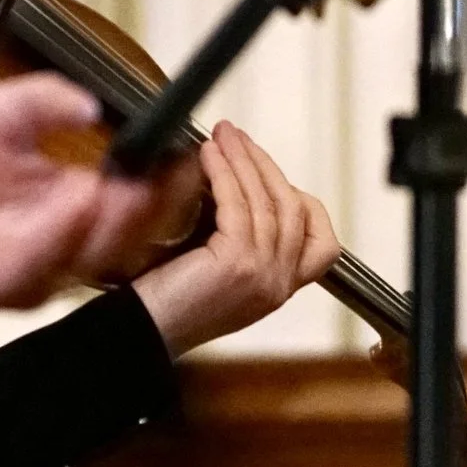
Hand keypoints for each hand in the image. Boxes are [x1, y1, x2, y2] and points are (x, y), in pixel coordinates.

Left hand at [0, 73, 192, 311]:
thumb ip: (42, 100)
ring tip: (132, 184)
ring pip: (88, 259)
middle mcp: (56, 242)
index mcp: (64, 203)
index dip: (162, 180)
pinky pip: (32, 266)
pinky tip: (75, 198)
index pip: (131, 200)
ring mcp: (26, 267)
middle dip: (153, 207)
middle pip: (124, 237)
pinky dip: (57, 235)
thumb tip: (94, 98)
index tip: (187, 149)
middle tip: (171, 172)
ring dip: (114, 222)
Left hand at [132, 121, 338, 356]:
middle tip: (236, 136)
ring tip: (222, 136)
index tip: (268, 170)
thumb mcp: (220, 269)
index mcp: (279, 288)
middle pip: (293, 208)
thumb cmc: (168, 298)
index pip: (323, 244)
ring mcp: (263, 275)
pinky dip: (224, 173)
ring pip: (267, 201)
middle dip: (264, 164)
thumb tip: (236, 178)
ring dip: (243, 160)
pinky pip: (238, 205)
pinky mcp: (238, 265)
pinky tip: (207, 156)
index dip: (303, 200)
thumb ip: (240, 238)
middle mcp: (279, 284)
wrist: (142, 330)